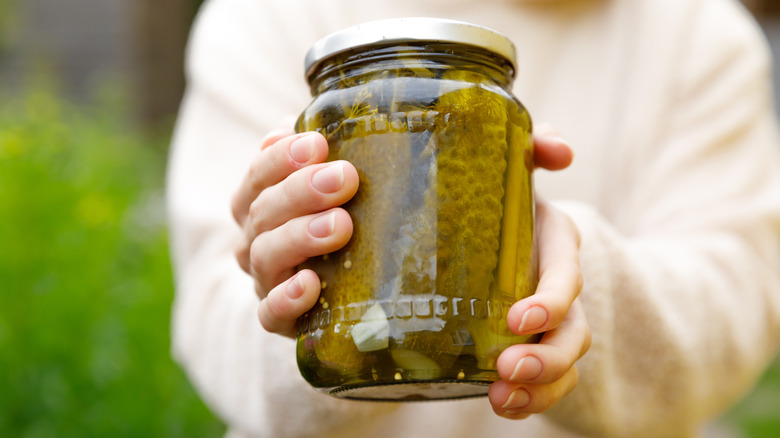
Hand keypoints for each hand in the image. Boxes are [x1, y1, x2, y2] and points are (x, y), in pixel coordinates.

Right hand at [231, 126, 358, 337]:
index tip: (318, 143)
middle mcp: (256, 239)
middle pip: (263, 211)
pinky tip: (311, 285)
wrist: (344, 296)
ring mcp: (265, 281)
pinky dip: (287, 299)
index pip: (258, 174)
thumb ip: (334, 155)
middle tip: (344, 178)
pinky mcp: (280, 321)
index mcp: (261, 201)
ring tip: (340, 225)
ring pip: (265, 256)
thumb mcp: (338, 189)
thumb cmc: (342, 225)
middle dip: (301, 191)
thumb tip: (357, 112)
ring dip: (300, 236)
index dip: (281, 157)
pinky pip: (271, 314)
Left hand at [488, 127, 591, 418]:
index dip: (550, 302)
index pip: (567, 278)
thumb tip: (560, 148)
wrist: (497, 225)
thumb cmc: (506, 197)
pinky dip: (528, 399)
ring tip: (502, 398)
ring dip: (539, 386)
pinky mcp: (530, 345)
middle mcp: (560, 289)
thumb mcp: (517, 168)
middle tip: (508, 367)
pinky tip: (503, 403)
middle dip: (546, 357)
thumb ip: (536, 146)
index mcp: (556, 246)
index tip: (517, 319)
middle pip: (573, 334)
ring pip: (562, 365)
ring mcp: (549, 324)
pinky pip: (544, 382)